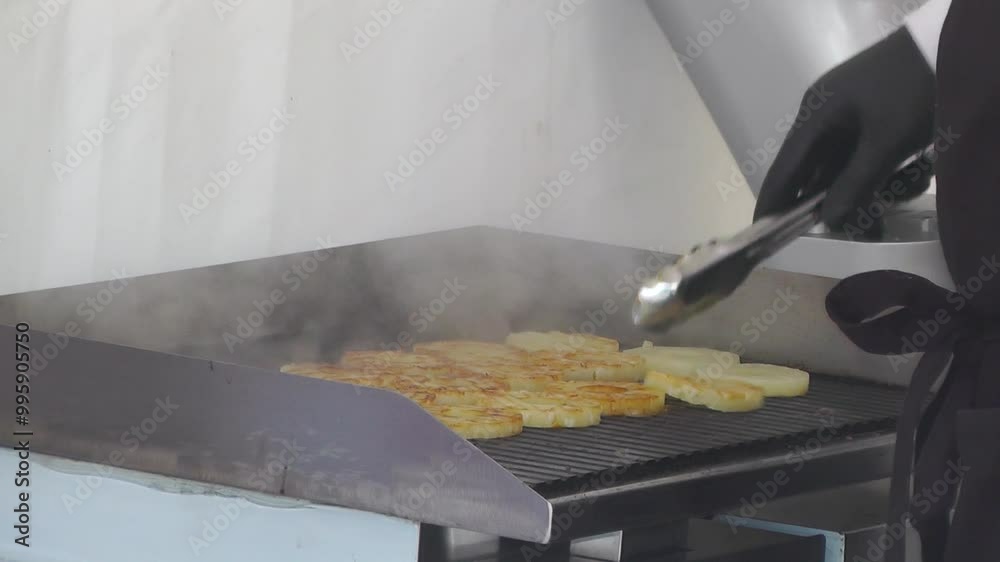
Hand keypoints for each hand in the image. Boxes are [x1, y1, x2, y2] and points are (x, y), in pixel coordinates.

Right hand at [753, 28, 936, 230]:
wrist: (956, 47)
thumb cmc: (913, 90)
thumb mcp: (887, 142)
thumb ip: (855, 185)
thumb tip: (828, 223)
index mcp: (816, 114)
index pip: (786, 167)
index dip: (775, 200)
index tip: (764, 232)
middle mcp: (825, 115)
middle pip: (820, 172)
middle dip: (845, 200)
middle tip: (872, 226)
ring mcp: (850, 114)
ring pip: (848, 167)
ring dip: (876, 185)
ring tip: (912, 184)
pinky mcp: (873, 116)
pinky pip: (868, 155)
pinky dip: (888, 169)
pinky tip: (917, 170)